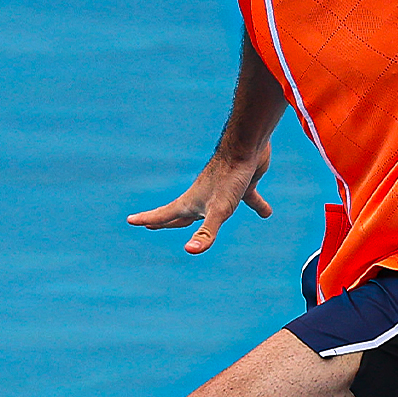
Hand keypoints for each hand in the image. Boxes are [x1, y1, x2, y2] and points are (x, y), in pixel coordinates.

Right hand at [126, 144, 272, 253]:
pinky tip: (267, 212)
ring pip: (212, 208)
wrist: (248, 145)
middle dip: (168, 222)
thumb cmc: (230, 177)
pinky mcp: (242, 185)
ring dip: (205, 219)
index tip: (130, 220)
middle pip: (182, 214)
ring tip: (199, 225)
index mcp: (192, 202)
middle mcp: (204, 196)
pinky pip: (248, 199)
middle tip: (151, 226)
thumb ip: (206, 232)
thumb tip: (190, 251)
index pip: (165, 215)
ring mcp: (222, 190)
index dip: (148, 220)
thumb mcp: (220, 209)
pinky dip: (256, 206)